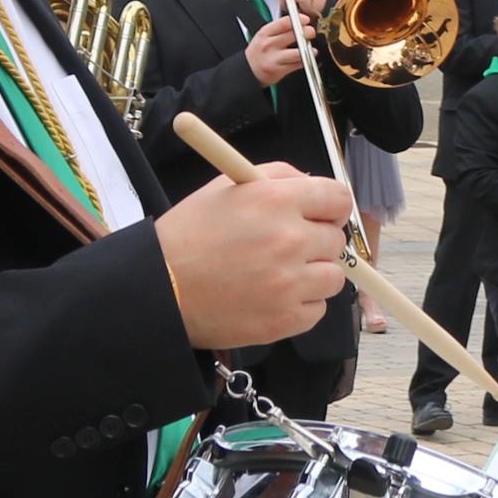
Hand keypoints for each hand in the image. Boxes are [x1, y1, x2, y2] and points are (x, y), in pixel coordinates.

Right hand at [156, 165, 353, 349]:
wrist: (159, 289)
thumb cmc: (188, 237)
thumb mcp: (227, 188)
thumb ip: (277, 178)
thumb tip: (311, 183)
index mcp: (275, 201)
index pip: (338, 198)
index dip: (331, 208)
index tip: (323, 216)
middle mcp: (289, 240)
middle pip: (336, 240)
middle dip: (317, 242)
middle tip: (288, 248)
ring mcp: (290, 283)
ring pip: (333, 277)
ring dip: (313, 275)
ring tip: (278, 275)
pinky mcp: (286, 319)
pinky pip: (318, 309)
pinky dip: (301, 305)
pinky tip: (271, 297)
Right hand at [242, 13, 306, 88]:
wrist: (247, 70)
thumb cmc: (258, 52)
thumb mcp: (264, 35)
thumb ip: (279, 28)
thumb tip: (299, 21)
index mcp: (265, 33)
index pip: (285, 22)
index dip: (299, 19)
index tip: (306, 20)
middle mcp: (269, 44)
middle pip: (294, 35)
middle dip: (308, 32)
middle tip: (310, 33)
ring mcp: (274, 58)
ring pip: (298, 52)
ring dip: (308, 50)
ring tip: (312, 49)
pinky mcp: (279, 70)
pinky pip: (297, 65)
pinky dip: (305, 61)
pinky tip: (306, 58)